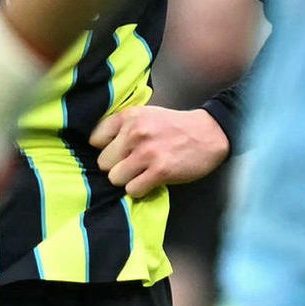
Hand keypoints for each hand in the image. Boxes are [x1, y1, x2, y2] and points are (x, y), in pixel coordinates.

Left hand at [90, 107, 228, 197]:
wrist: (209, 133)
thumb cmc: (175, 127)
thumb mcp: (147, 115)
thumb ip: (124, 127)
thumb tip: (99, 148)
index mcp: (130, 117)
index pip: (95, 139)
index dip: (105, 149)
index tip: (118, 152)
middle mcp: (135, 132)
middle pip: (103, 163)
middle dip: (117, 166)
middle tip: (134, 164)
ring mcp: (147, 152)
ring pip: (115, 178)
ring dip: (128, 180)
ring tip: (143, 172)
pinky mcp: (160, 170)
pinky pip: (132, 190)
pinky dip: (140, 189)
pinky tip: (152, 180)